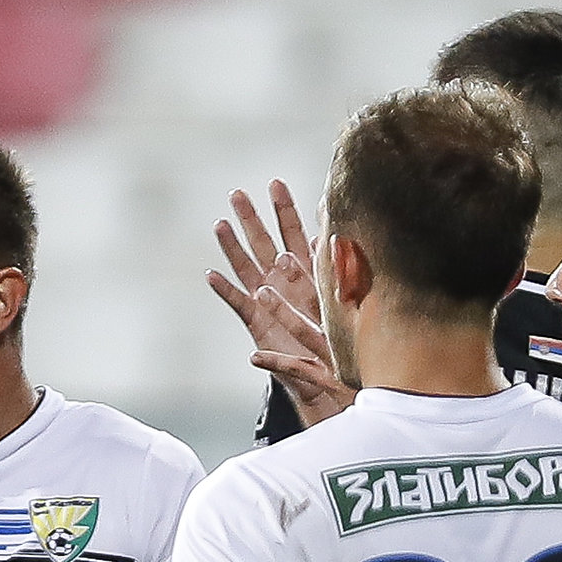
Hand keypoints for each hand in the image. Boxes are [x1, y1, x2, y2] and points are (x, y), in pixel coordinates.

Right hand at [209, 182, 349, 426]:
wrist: (335, 378)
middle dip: (251, 219)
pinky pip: (240, 306)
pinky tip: (211, 275)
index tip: (275, 183)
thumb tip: (347, 231)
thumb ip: (344, 265)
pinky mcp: (259, 326)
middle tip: (236, 193)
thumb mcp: (350, 297)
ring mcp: (268, 303)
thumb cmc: (346, 339)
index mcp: (306, 273)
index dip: (284, 210)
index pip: (293, 234)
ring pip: (247, 269)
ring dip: (233, 247)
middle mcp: (284, 283)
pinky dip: (226, 291)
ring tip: (220, 224)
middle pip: (263, 244)